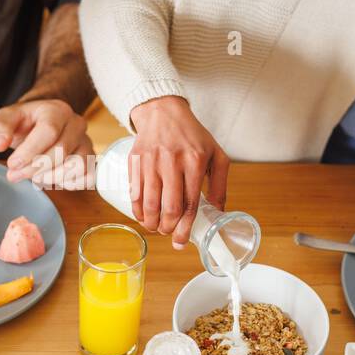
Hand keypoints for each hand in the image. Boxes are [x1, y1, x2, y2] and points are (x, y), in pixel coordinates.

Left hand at [0, 99, 92, 186]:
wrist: (44, 123)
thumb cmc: (26, 122)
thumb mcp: (7, 118)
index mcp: (57, 110)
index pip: (49, 132)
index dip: (29, 152)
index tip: (13, 164)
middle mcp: (76, 124)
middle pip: (61, 152)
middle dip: (35, 169)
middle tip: (16, 175)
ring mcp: (86, 142)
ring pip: (77, 166)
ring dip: (52, 178)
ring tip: (35, 177)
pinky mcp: (91, 159)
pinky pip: (88, 177)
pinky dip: (70, 183)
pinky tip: (53, 179)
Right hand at [128, 95, 229, 247]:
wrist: (163, 111)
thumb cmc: (192, 135)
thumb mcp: (216, 155)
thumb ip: (220, 185)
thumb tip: (218, 213)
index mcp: (195, 162)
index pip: (190, 203)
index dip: (185, 228)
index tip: (181, 242)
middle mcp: (172, 162)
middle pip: (169, 207)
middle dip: (168, 228)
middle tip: (170, 233)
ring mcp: (151, 162)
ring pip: (149, 204)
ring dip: (151, 223)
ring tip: (156, 227)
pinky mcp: (135, 162)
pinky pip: (134, 193)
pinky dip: (137, 211)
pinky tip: (143, 217)